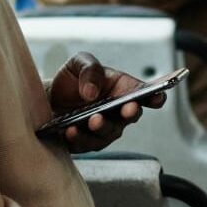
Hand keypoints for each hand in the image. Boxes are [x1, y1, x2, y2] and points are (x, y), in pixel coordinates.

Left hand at [48, 52, 165, 152]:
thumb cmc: (71, 80)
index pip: (145, 94)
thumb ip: (90, 69)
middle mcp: (118, 112)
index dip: (155, 96)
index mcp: (123, 90)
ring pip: (109, 132)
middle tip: (127, 108)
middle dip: (130, 113)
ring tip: (93, 120)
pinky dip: (79, 138)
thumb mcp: (79, 63)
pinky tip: (71, 131)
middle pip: (131, 116)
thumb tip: (92, 92)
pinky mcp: (85, 142)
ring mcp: (103, 130)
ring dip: (102, 127)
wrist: (48, 97)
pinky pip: (86, 144)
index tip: (158, 96)